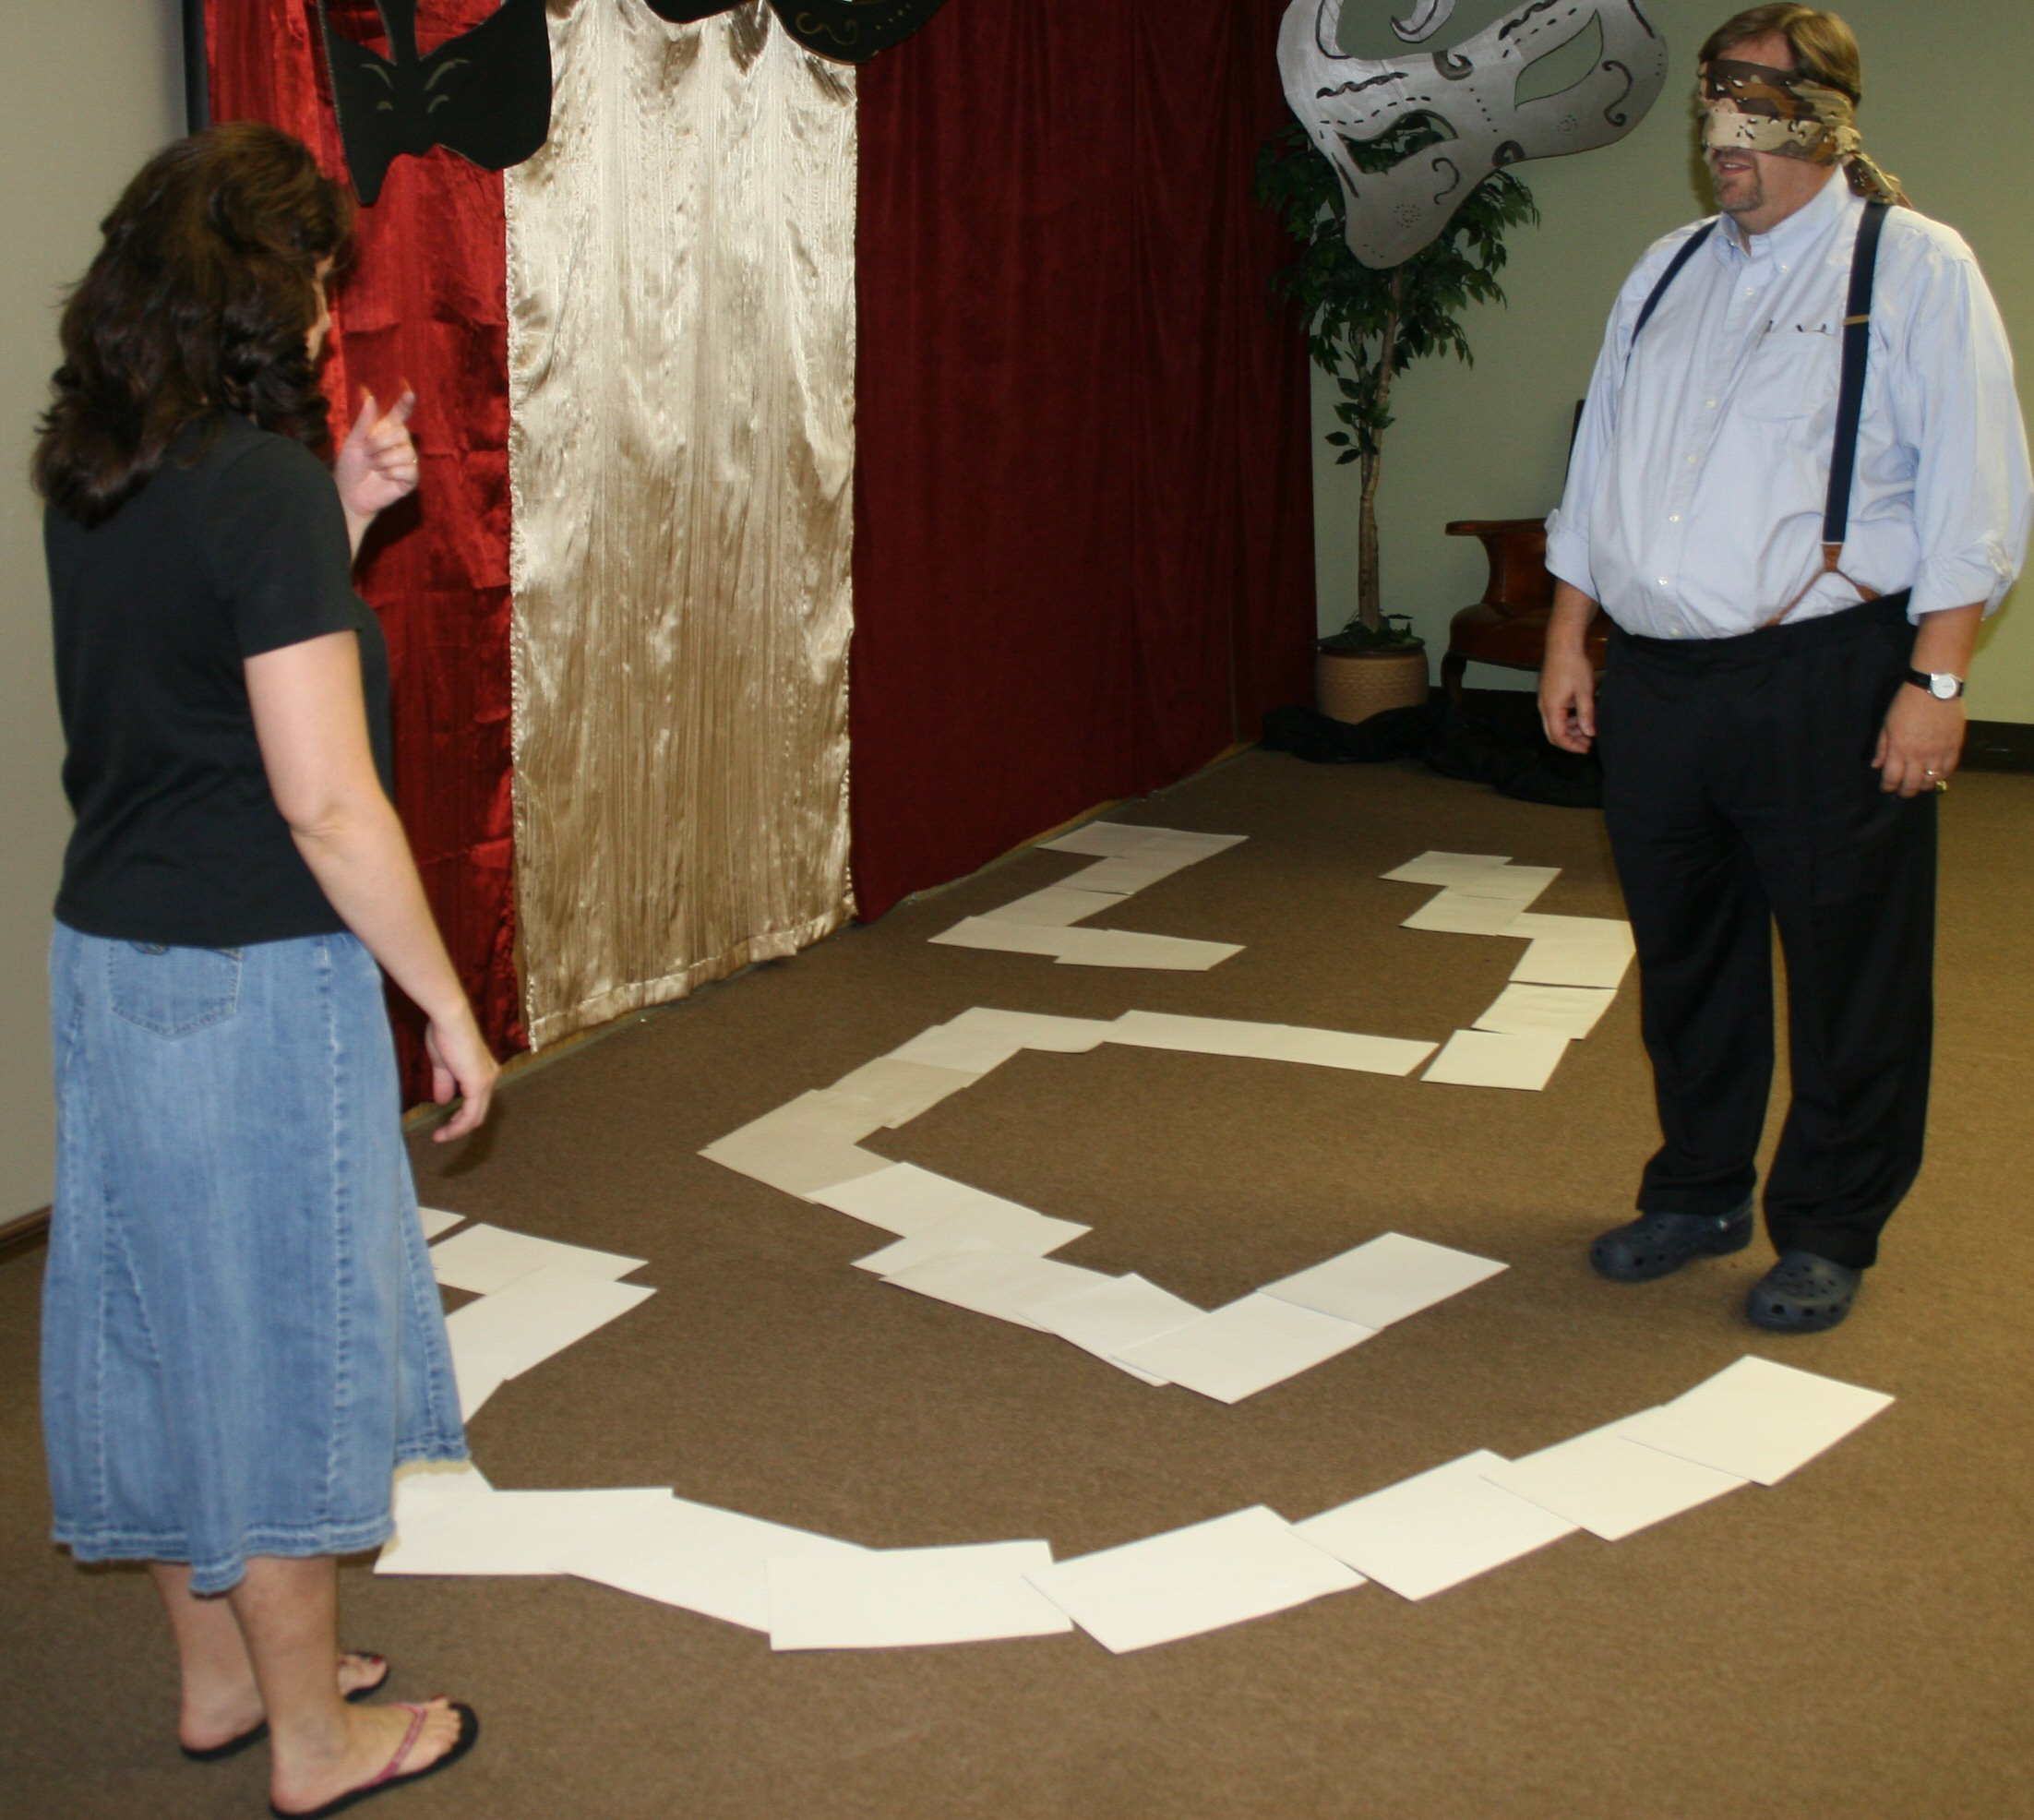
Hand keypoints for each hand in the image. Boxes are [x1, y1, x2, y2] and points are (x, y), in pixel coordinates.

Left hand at [334, 388, 418, 534]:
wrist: (350, 494)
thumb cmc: (350, 468)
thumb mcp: (353, 442)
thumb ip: (364, 421)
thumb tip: (369, 396)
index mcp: (386, 431)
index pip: (400, 414)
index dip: (405, 402)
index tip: (409, 390)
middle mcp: (400, 443)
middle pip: (401, 432)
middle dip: (379, 443)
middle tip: (368, 455)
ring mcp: (407, 461)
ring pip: (405, 451)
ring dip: (384, 460)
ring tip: (375, 468)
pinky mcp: (411, 478)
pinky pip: (408, 469)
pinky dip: (391, 473)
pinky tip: (384, 477)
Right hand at [423, 1009, 498, 1141]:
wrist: (449, 1020)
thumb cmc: (445, 1034)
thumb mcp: (443, 1064)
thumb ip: (445, 1083)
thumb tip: (443, 1101)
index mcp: (484, 1071)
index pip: (478, 1101)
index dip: (463, 1115)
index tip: (446, 1124)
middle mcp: (490, 1077)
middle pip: (479, 1112)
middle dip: (460, 1126)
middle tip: (442, 1134)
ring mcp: (486, 1082)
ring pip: (475, 1116)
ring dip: (457, 1130)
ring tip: (440, 1137)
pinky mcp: (478, 1084)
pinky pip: (470, 1114)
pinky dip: (457, 1126)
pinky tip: (445, 1132)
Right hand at [1539, 643, 1597, 753]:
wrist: (1563, 644)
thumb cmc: (1574, 665)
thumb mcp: (1585, 692)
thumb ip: (1586, 715)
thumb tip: (1589, 733)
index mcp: (1551, 708)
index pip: (1558, 736)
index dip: (1572, 746)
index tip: (1587, 748)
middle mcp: (1544, 706)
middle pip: (1553, 733)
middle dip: (1571, 740)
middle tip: (1588, 742)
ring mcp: (1544, 699)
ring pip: (1554, 723)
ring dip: (1570, 729)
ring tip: (1588, 727)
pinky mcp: (1548, 693)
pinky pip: (1555, 713)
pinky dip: (1567, 718)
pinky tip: (1581, 714)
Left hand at [1874, 683, 1964, 796]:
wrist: (1935, 687)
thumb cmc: (1907, 703)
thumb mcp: (1887, 724)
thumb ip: (1882, 747)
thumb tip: (1876, 765)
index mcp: (1900, 749)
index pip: (1892, 778)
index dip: (1888, 787)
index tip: (1886, 788)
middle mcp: (1919, 755)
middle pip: (1912, 785)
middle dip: (1905, 792)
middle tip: (1902, 791)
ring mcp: (1939, 752)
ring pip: (1932, 781)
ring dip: (1924, 786)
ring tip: (1919, 784)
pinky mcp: (1954, 747)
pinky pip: (1949, 769)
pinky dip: (1942, 776)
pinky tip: (1937, 775)